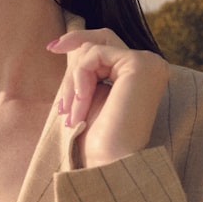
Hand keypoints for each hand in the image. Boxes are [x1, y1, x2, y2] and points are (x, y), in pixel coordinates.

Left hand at [48, 29, 168, 168]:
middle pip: (98, 41)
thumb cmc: (96, 137)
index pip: (106, 42)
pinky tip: (81, 105)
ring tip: (72, 113)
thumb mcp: (87, 93)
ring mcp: (149, 63)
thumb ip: (86, 68)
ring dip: (72, 82)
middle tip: (62, 105)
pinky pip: (94, 55)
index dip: (78, 39)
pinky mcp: (140, 64)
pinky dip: (79, 79)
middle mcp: (151, 65)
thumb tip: (65, 42)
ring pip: (91, 50)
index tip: (52, 47)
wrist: (107, 162)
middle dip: (71, 68)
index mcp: (140, 73)